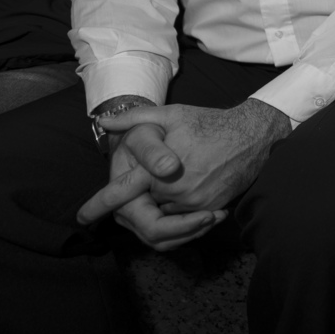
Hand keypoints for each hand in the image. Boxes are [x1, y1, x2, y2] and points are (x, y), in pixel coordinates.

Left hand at [79, 99, 289, 229]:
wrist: (253, 137)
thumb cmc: (210, 124)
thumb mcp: (172, 115)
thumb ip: (135, 119)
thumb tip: (104, 120)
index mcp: (160, 171)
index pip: (122, 192)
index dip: (98, 205)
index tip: (81, 218)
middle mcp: (175, 192)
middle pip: (146, 207)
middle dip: (143, 201)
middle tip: (150, 189)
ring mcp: (195, 204)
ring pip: (166, 214)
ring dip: (163, 204)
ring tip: (176, 181)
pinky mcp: (211, 210)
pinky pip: (187, 218)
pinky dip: (183, 209)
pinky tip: (191, 186)